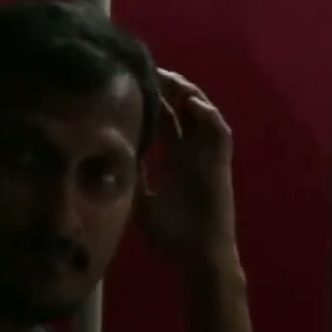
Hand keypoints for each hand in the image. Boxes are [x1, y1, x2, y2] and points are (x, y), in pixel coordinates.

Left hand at [135, 70, 237, 278]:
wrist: (199, 259)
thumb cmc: (172, 237)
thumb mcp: (141, 203)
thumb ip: (132, 179)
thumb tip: (110, 158)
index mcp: (177, 162)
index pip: (167, 122)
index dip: (155, 103)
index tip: (136, 85)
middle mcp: (194, 155)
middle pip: (185, 112)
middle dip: (171, 90)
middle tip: (152, 71)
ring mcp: (209, 159)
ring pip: (204, 117)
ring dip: (191, 96)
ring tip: (172, 80)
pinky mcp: (221, 167)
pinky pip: (220, 135)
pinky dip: (209, 118)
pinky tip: (192, 104)